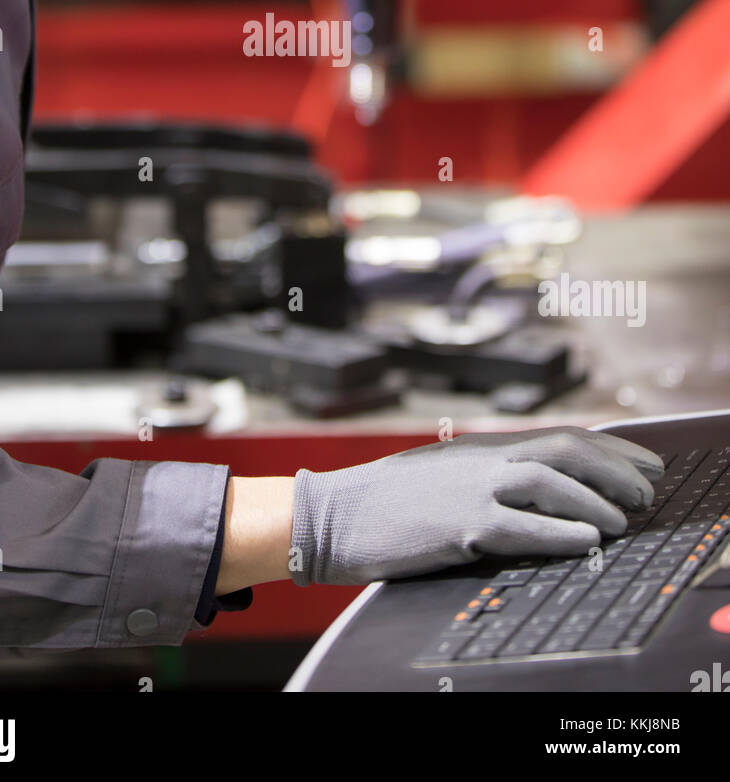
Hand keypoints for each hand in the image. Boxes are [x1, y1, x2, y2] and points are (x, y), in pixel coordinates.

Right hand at [289, 426, 664, 586]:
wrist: (332, 515)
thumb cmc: (388, 503)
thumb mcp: (445, 475)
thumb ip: (488, 476)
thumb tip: (541, 489)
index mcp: (482, 448)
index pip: (560, 437)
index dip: (610, 448)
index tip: (645, 461)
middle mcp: (482, 459)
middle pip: (563, 449)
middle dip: (614, 468)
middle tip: (647, 490)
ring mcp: (468, 489)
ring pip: (547, 481)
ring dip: (593, 500)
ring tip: (624, 520)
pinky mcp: (456, 524)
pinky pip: (517, 525)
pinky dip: (557, 533)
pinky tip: (584, 542)